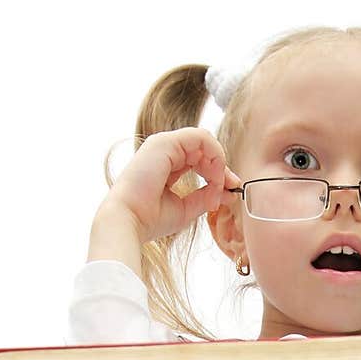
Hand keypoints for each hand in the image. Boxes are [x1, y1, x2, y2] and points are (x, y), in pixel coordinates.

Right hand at [101, 127, 241, 242]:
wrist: (129, 220)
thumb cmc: (150, 219)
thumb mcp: (186, 208)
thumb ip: (205, 197)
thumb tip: (227, 192)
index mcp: (167, 164)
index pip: (200, 160)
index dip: (218, 173)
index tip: (229, 192)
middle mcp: (165, 151)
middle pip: (204, 149)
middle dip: (222, 168)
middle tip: (231, 188)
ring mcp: (165, 144)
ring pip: (205, 141)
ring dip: (218, 163)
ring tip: (218, 186)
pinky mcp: (167, 142)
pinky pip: (201, 138)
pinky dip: (214, 156)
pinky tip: (214, 176)